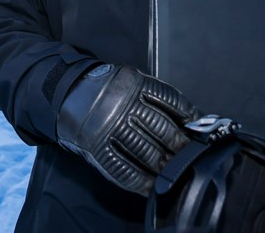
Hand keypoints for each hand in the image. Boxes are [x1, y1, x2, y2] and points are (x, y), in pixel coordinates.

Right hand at [56, 63, 200, 195]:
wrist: (65, 92)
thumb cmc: (103, 88)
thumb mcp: (127, 79)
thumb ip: (150, 95)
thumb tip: (185, 119)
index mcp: (132, 83)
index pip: (169, 99)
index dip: (187, 114)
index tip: (198, 128)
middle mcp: (121, 104)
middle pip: (161, 128)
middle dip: (180, 145)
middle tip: (191, 155)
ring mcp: (108, 126)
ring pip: (145, 150)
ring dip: (164, 164)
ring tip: (176, 171)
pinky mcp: (96, 146)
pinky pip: (123, 168)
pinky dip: (140, 180)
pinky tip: (151, 185)